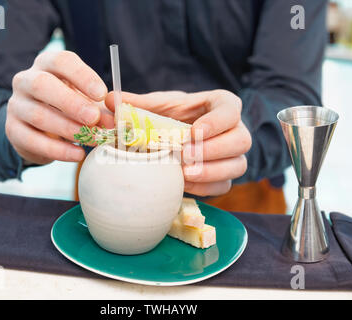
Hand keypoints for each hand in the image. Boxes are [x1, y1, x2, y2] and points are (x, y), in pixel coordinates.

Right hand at [6, 50, 113, 164]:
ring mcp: (16, 105)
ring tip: (92, 139)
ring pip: (38, 114)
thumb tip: (116, 120)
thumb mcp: (87, 103)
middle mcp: (26, 80)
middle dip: (71, 103)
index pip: (61, 61)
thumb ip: (102, 109)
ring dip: (68, 129)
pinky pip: (33, 140)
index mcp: (47, 65)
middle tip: (94, 118)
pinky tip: (78, 154)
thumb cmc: (70, 108)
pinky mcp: (13, 129)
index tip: (102, 93)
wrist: (42, 130)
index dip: (82, 76)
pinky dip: (58, 150)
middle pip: (42, 85)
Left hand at [105, 90, 251, 196]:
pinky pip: (224, 185)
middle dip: (214, 150)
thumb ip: (139, 103)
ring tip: (184, 174)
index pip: (231, 109)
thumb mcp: (159, 106)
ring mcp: (233, 155)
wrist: (181, 135)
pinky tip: (184, 185)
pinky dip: (206, 187)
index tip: (196, 131)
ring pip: (237, 166)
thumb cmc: (174, 116)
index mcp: (221, 106)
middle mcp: (235, 130)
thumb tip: (110, 99)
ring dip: (211, 172)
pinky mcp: (226, 175)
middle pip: (241, 140)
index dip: (218, 121)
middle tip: (186, 155)